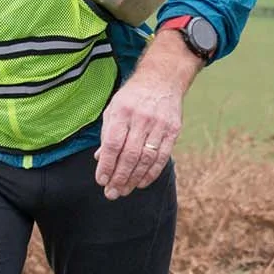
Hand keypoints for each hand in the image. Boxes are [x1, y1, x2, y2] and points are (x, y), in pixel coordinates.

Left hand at [94, 55, 190, 199]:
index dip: (106, 165)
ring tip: (124, 190)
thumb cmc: (132, 96)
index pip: (112, 144)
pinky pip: (162, 156)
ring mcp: (159, 124)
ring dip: (134, 179)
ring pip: (146, 159)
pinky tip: (141, 182)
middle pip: (129, 155)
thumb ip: (107, 133)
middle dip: (119, 177)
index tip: (101, 180)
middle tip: (112, 193)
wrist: (162, 79)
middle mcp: (141, 118)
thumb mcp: (114, 108)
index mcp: (122, 111)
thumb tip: (100, 159)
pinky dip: (151, 173)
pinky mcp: (173, 130)